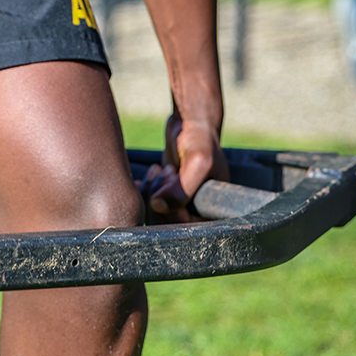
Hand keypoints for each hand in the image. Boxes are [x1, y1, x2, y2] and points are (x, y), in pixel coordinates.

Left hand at [137, 106, 222, 222]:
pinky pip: (148, 209)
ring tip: (157, 169)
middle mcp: (196, 214)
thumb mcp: (197, 162)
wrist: (189, 125)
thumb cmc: (200, 141)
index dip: (174, 212)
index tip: (173, 180)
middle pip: (168, 227)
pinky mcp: (165, 199)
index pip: (189, 230)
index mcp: (213, 211)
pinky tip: (142, 180)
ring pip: (155, 217)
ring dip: (150, 192)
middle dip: (160, 198)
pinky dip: (143, 193)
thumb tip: (157, 206)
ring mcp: (179, 207)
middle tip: (165, 171)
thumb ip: (182, 188)